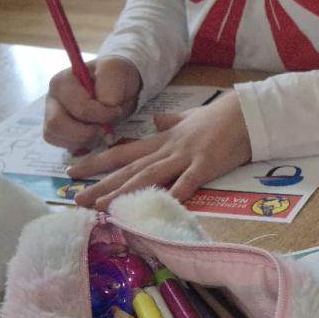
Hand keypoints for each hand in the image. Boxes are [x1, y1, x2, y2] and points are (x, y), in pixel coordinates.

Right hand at [43, 57, 141, 152]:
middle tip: (106, 129)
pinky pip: (61, 145)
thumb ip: (110, 87)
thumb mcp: (117, 71)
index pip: (79, 108)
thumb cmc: (115, 77)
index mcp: (63, 81)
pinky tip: (94, 136)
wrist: (119, 87)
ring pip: (56, 137)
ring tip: (101, 131)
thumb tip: (104, 106)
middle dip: (86, 132)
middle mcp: (53, 99)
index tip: (118, 111)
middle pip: (56, 124)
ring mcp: (52, 115)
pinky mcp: (58, 132)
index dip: (102, 115)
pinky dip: (80, 145)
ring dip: (83, 140)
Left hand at [67, 91, 251, 208]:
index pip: (124, 150)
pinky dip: (175, 193)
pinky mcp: (206, 164)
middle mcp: (168, 148)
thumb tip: (156, 120)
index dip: (97, 160)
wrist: (245, 111)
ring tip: (102, 206)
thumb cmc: (220, 117)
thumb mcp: (189, 117)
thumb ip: (171, 121)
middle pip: (130, 167)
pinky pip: (188, 181)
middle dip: (101, 183)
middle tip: (75, 199)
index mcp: (163, 139)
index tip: (73, 169)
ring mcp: (186, 156)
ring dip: (124, 191)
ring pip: (149, 175)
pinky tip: (159, 205)